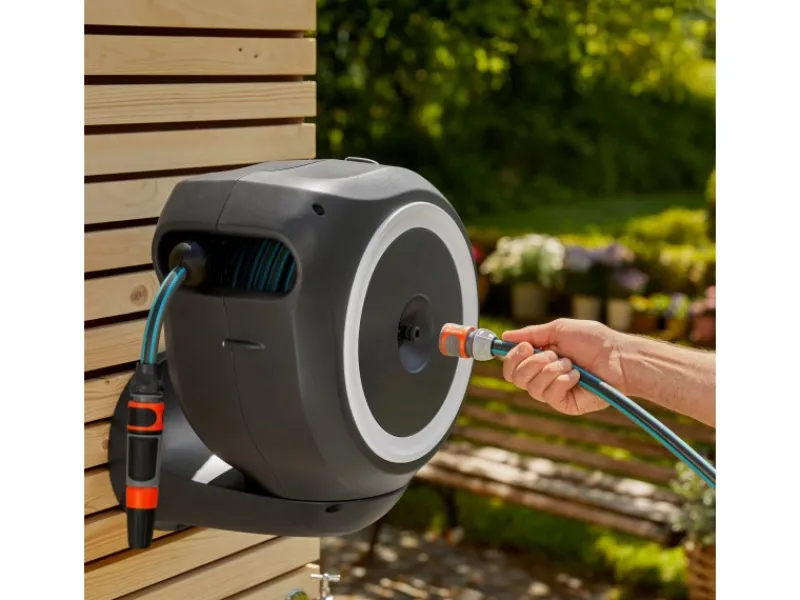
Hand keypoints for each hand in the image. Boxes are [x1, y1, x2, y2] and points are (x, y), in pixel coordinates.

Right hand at [501, 319, 625, 415]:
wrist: (619, 357)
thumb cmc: (595, 341)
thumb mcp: (559, 329)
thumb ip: (531, 333)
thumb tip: (506, 336)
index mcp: (539, 359)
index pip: (512, 366)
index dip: (512, 357)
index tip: (524, 347)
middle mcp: (543, 376)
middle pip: (515, 378)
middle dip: (532, 363)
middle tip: (551, 353)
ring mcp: (553, 391)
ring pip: (531, 387)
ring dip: (551, 370)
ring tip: (571, 363)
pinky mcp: (565, 404)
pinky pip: (549, 395)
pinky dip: (562, 381)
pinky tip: (578, 376)